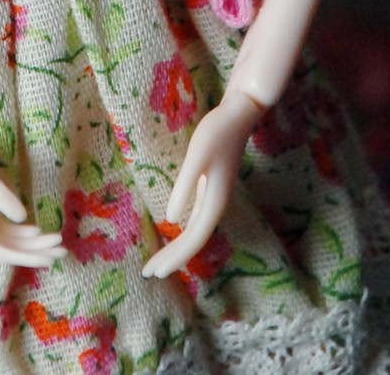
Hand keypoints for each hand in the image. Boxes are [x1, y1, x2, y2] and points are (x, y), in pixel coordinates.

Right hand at [0, 123, 64, 267]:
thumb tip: (24, 217)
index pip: (5, 251)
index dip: (30, 255)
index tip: (53, 256)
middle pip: (7, 248)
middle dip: (35, 250)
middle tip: (63, 251)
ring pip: (4, 239)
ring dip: (28, 241)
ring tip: (53, 241)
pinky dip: (15, 230)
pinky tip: (32, 228)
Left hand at [142, 88, 261, 278]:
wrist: (239, 114)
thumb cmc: (217, 132)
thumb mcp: (197, 157)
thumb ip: (185, 187)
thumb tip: (171, 220)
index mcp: (214, 202)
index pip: (193, 240)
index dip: (175, 258)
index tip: (155, 272)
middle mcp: (216, 205)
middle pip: (194, 241)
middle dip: (173, 259)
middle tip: (149, 274)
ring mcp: (215, 197)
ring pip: (195, 231)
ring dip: (177, 248)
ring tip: (159, 261)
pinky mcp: (211, 188)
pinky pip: (196, 219)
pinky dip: (183, 231)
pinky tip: (174, 230)